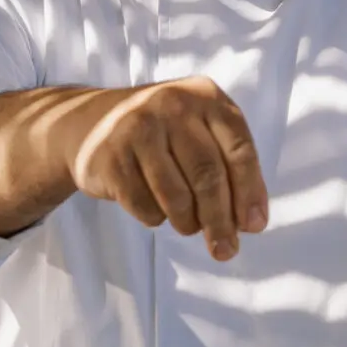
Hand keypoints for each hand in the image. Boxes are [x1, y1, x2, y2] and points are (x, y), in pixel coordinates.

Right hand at [66, 77, 269, 261]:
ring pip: (176, 195)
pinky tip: (155, 209)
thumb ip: (229, 166)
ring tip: (188, 227)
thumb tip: (249, 222)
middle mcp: (172, 105)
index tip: (254, 227)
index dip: (250, 192)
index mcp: (206, 96)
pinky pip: (144, 205)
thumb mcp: (202, 131)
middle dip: (220, 220)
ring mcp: (138, 128)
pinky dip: (155, 218)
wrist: (93, 121)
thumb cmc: (164, 133)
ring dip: (187, 223)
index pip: (239, 149)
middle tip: (225, 250)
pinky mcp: (111, 156)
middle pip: (208, 175)